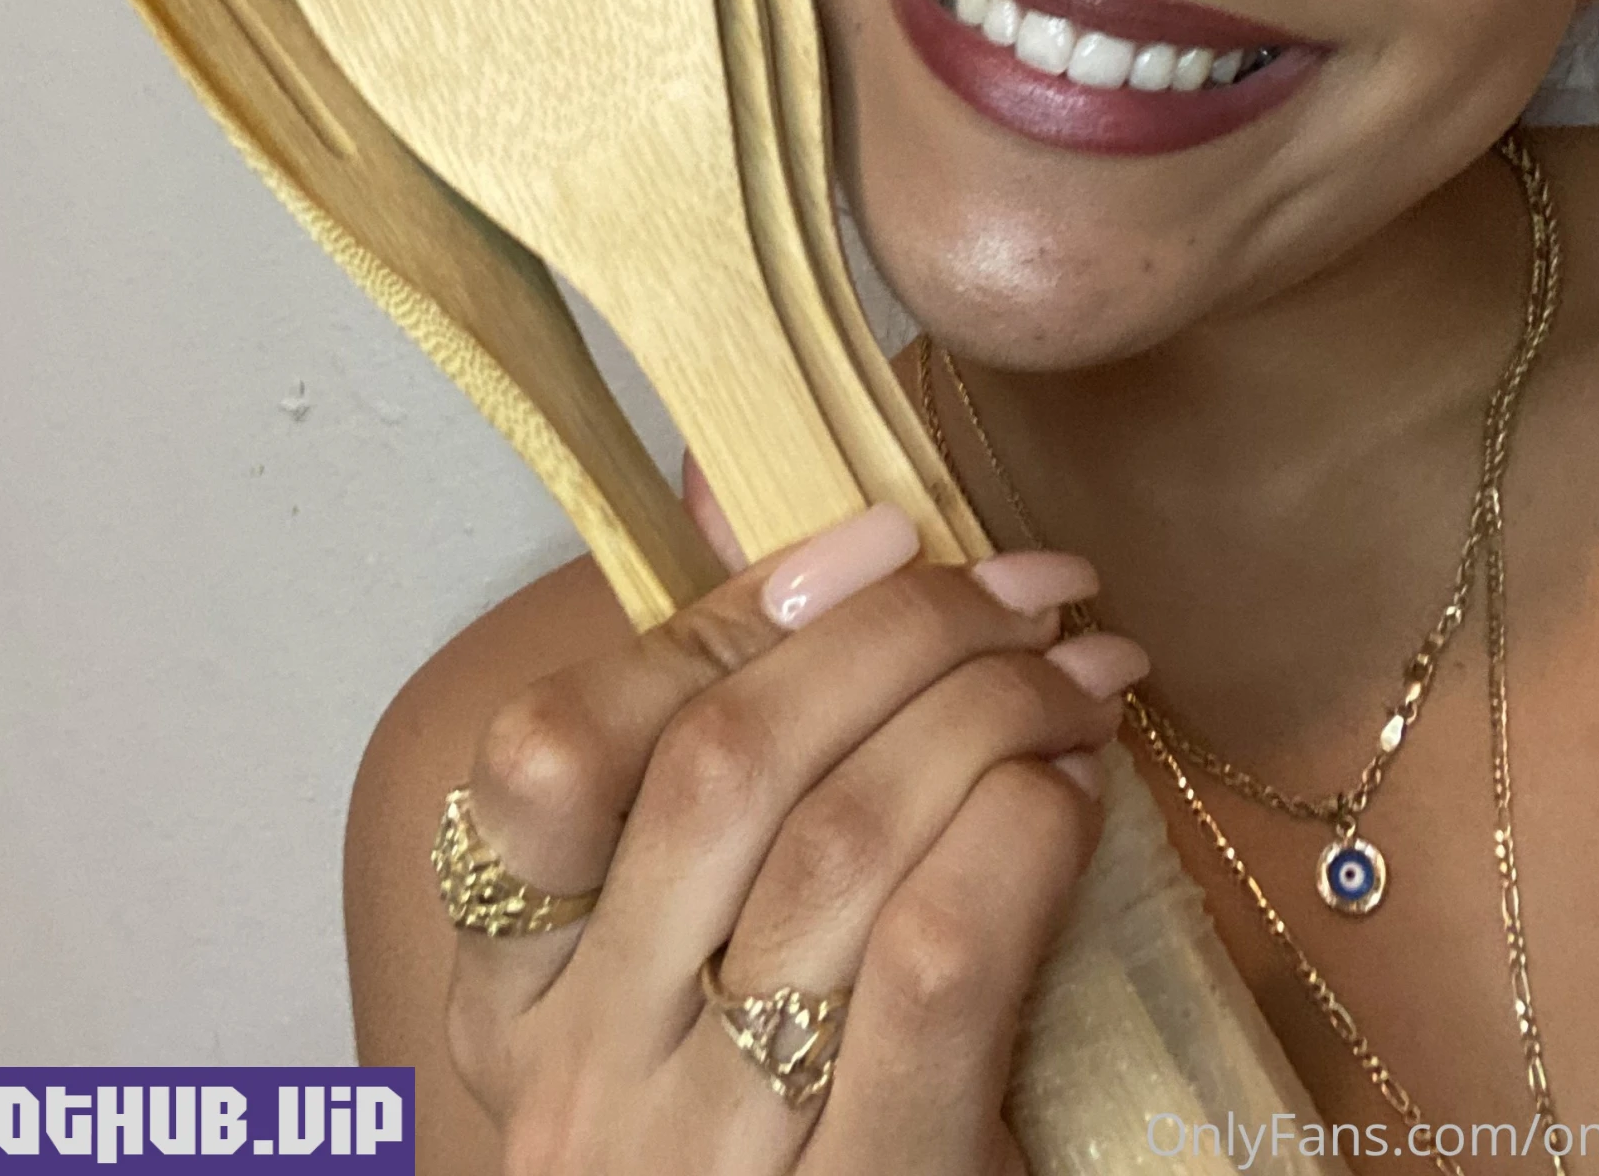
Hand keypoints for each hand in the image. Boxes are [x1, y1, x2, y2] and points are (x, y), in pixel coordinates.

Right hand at [443, 503, 1149, 1174]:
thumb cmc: (759, 1148)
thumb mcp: (688, 975)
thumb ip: (705, 747)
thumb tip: (753, 489)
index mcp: (512, 992)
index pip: (554, 748)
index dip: (727, 610)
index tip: (881, 538)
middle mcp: (578, 1074)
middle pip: (724, 764)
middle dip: (900, 630)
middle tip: (1030, 586)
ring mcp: (703, 1158)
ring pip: (840, 844)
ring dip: (990, 711)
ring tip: (1086, 670)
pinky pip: (927, 968)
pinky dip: (1013, 838)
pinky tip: (1072, 796)